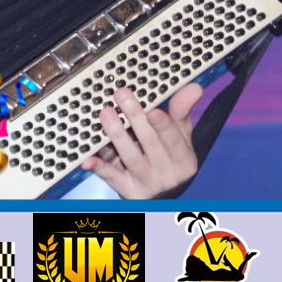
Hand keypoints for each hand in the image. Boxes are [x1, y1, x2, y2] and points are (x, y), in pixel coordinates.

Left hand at [80, 83, 201, 198]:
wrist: (162, 193)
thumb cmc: (170, 156)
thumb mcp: (181, 136)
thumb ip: (182, 111)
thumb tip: (194, 88)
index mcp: (183, 159)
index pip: (175, 140)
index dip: (164, 126)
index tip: (153, 111)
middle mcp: (166, 172)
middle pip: (150, 144)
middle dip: (136, 119)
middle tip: (122, 96)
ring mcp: (145, 182)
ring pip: (130, 158)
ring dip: (117, 136)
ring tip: (106, 114)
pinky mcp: (126, 190)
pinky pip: (111, 178)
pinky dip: (99, 168)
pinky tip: (88, 158)